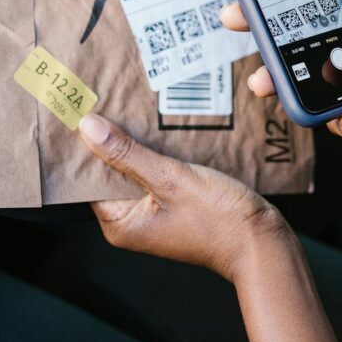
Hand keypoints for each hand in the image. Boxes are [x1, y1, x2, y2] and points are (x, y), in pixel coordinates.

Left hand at [79, 113, 341, 341]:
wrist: (262, 242)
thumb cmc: (218, 219)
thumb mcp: (170, 179)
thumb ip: (127, 154)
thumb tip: (87, 128)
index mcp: (121, 223)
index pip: (88, 179)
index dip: (83, 146)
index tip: (79, 112)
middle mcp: (132, 221)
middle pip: (110, 172)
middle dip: (110, 139)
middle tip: (106, 99)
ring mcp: (154, 212)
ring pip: (134, 169)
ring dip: (134, 142)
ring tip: (131, 106)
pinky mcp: (174, 203)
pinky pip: (155, 172)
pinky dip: (155, 151)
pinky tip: (159, 127)